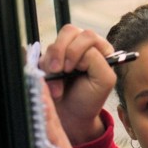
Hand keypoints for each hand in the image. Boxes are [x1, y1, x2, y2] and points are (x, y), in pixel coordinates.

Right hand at [39, 24, 115, 144]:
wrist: (71, 115)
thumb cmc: (90, 98)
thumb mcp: (104, 81)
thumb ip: (97, 60)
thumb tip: (78, 51)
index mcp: (101, 49)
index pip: (88, 36)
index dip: (77, 50)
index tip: (72, 69)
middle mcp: (84, 46)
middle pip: (69, 31)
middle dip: (61, 52)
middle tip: (59, 71)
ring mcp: (66, 51)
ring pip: (55, 43)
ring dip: (52, 63)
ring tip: (57, 84)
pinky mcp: (51, 59)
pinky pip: (43, 54)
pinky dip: (44, 69)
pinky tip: (50, 82)